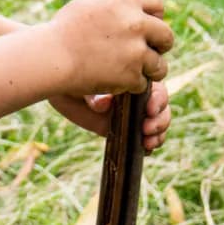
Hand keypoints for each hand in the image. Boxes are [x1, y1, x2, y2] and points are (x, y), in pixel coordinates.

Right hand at [49, 0, 172, 96]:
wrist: (53, 56)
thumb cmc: (67, 28)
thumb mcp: (91, 3)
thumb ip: (117, 3)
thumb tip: (138, 7)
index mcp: (125, 1)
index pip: (156, 3)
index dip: (154, 15)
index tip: (146, 23)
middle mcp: (135, 24)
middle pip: (166, 35)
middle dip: (159, 44)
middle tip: (148, 50)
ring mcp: (135, 51)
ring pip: (160, 64)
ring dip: (150, 68)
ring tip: (134, 69)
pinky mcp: (131, 76)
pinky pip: (143, 82)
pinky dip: (132, 84)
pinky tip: (117, 79)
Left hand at [52, 79, 171, 152]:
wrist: (62, 87)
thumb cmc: (73, 78)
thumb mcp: (81, 83)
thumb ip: (95, 93)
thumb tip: (103, 105)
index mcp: (131, 77)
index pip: (155, 86)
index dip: (157, 99)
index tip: (149, 109)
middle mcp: (136, 94)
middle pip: (161, 106)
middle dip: (160, 119)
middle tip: (147, 128)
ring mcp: (133, 113)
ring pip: (158, 121)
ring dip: (158, 132)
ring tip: (147, 140)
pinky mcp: (127, 130)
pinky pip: (147, 137)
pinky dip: (151, 143)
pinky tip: (146, 147)